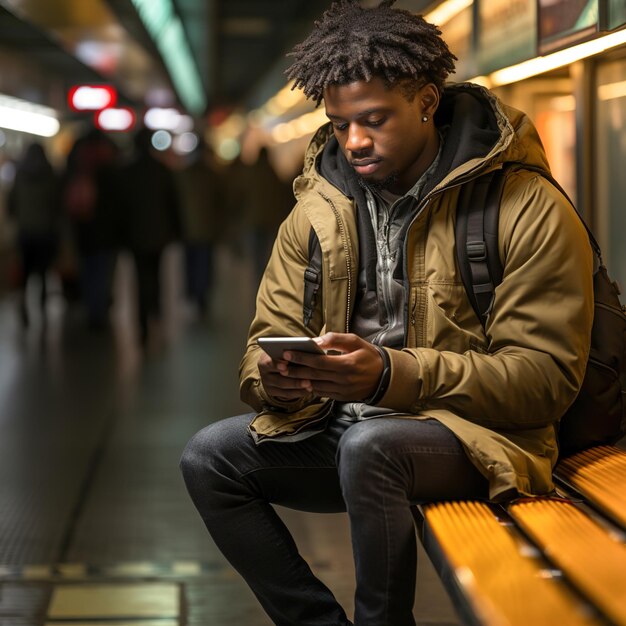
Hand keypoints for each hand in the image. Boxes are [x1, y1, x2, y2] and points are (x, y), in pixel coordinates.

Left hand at [260, 332, 383, 401]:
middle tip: (280, 364)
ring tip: (286, 373)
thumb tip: (315, 342)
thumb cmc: (368, 355)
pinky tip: (301, 382)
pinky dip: (310, 388)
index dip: (301, 357)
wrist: (385, 377)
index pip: (318, 361)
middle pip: (313, 375)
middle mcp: (344, 380)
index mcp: (347, 364)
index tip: (286, 352)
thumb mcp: (355, 341)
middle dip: (295, 370)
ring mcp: (343, 391)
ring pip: (315, 386)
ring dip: (299, 380)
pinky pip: (322, 393)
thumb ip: (335, 339)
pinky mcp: (342, 398)